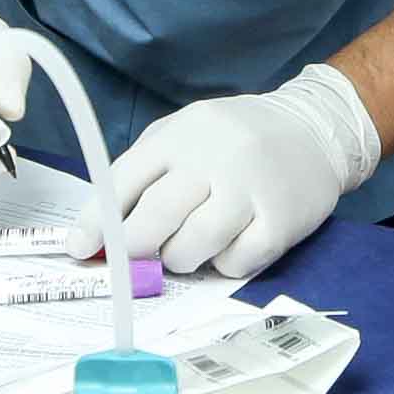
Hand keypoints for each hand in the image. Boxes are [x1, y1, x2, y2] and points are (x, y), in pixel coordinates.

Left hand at [102, 63, 379, 278]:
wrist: (315, 128)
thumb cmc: (234, 139)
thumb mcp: (184, 134)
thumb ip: (144, 173)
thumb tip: (99, 229)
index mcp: (181, 135)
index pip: (123, 181)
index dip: (95, 221)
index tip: (78, 248)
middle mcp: (214, 159)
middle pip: (155, 218)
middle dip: (135, 248)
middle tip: (137, 257)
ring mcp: (250, 190)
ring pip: (193, 246)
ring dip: (179, 259)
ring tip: (186, 250)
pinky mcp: (281, 220)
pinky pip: (236, 262)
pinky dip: (223, 265)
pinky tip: (228, 247)